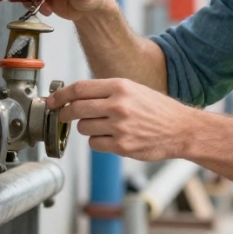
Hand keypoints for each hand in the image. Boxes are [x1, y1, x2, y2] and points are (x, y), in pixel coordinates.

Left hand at [48, 78, 199, 160]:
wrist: (181, 129)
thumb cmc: (157, 109)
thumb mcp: (134, 89)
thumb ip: (105, 91)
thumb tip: (74, 96)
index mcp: (120, 86)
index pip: (80, 89)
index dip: (61, 95)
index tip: (51, 100)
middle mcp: (118, 105)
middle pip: (76, 109)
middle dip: (65, 114)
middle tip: (64, 115)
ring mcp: (120, 127)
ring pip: (83, 128)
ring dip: (87, 128)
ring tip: (104, 126)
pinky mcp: (122, 146)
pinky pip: (94, 144)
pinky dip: (98, 142)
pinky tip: (112, 137)